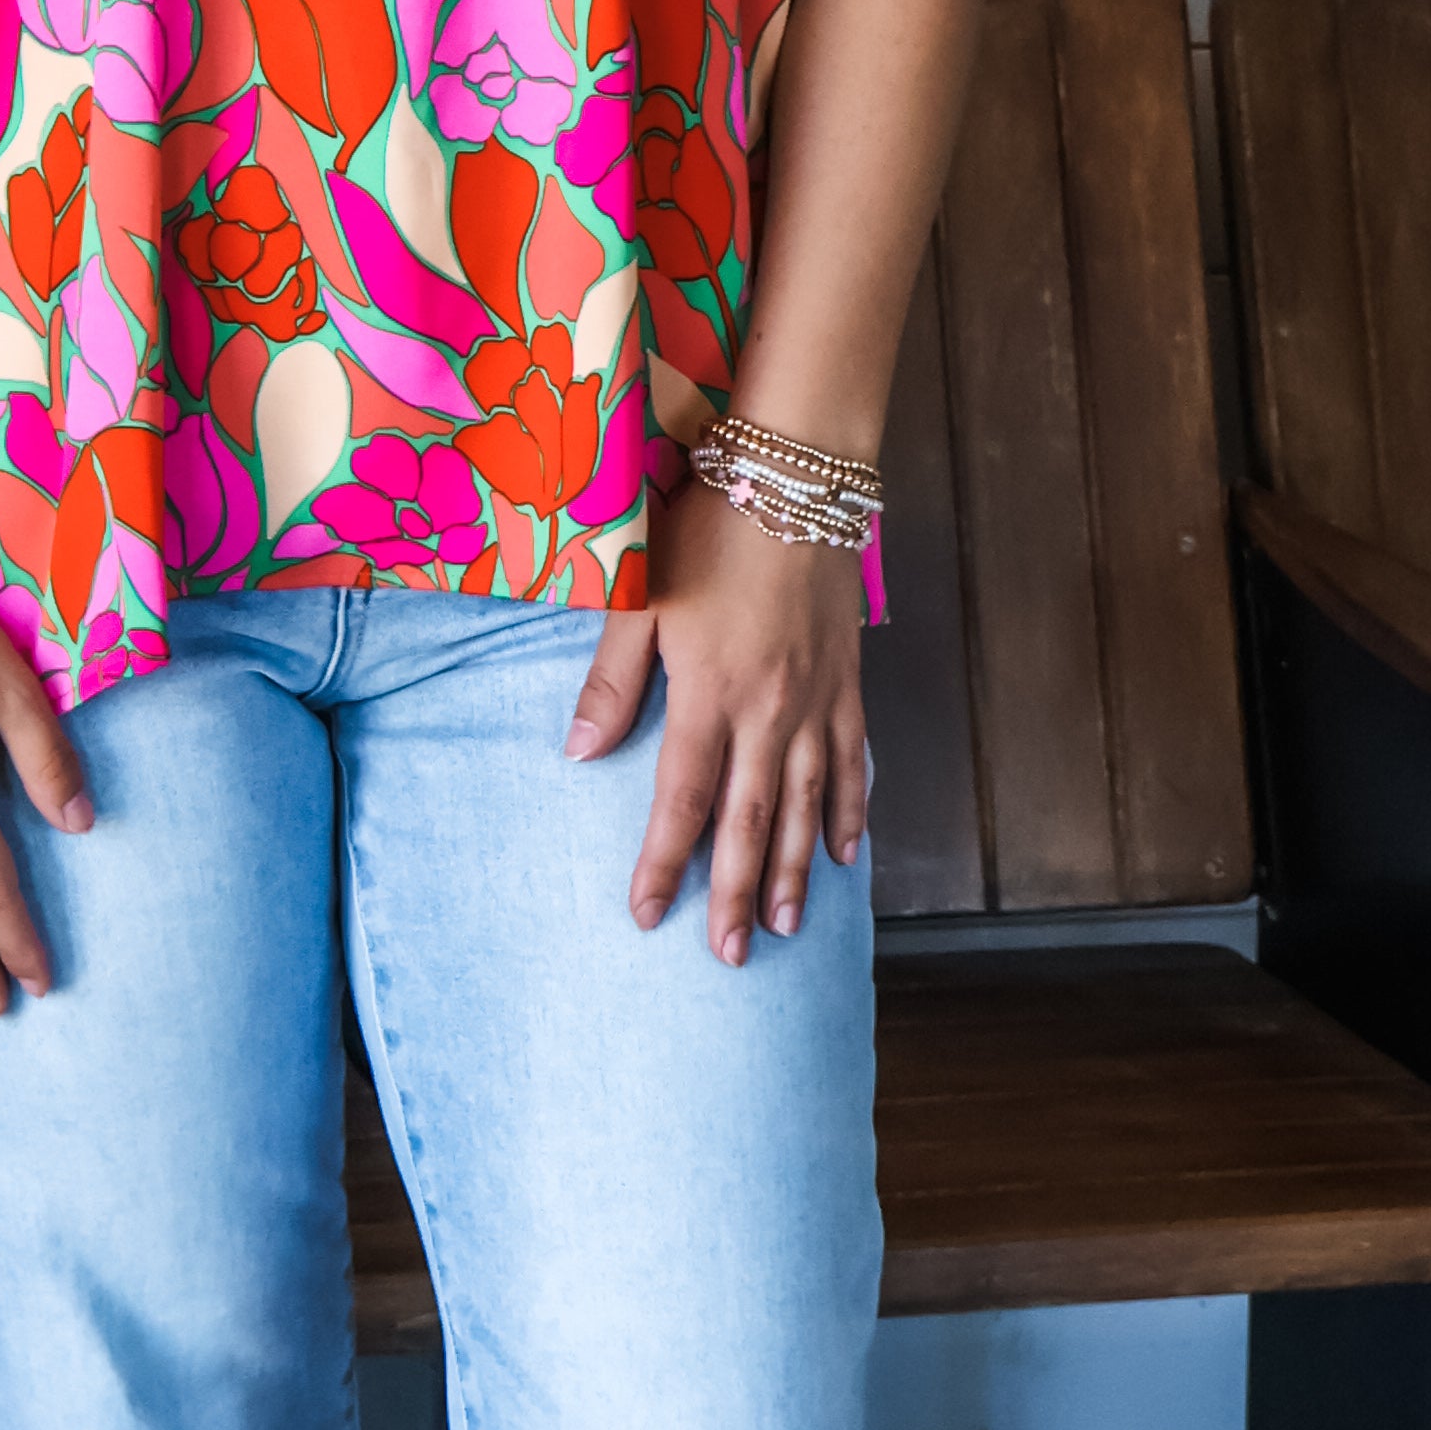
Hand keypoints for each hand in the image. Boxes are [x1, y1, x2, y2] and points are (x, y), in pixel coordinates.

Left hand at [567, 479, 868, 956]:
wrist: (796, 474)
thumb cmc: (707, 528)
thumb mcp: (641, 596)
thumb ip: (612, 681)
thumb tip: (577, 754)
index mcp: (709, 692)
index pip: (683, 800)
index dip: (663, 862)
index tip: (646, 915)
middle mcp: (769, 710)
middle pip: (750, 821)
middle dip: (736, 893)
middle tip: (729, 955)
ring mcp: (817, 700)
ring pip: (806, 805)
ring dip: (794, 870)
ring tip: (785, 927)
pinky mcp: (848, 681)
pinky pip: (852, 761)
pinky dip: (850, 811)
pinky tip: (843, 854)